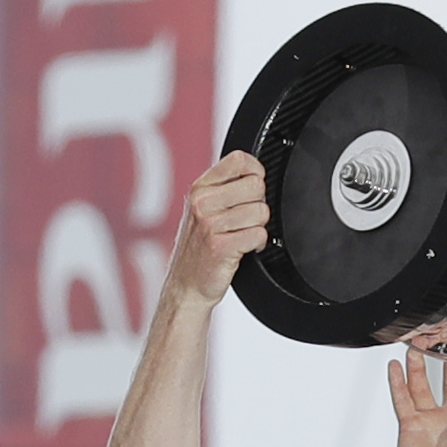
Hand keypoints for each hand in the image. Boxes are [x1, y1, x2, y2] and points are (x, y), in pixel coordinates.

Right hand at [167, 149, 267, 304]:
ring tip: (242, 235)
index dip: (255, 171)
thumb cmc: (199, 249)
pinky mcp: (221, 246)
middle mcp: (203, 203)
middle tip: (245, 220)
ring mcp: (210, 225)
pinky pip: (259, 234)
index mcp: (199, 189)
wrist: (185, 286)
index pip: (238, 160)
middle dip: (258, 204)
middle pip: (256, 185)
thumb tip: (256, 176)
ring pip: (261, 211)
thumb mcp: (203, 210)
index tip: (253, 186)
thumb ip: (223, 189)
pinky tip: (244, 249)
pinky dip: (258, 244)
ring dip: (258, 227)